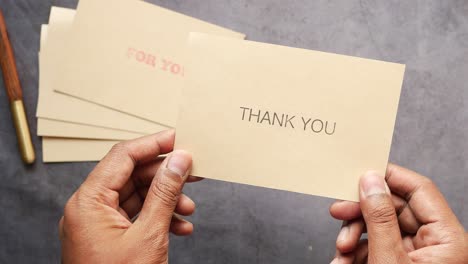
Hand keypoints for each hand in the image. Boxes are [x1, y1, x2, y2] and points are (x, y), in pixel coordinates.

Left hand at [59, 130, 201, 263]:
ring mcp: (98, 224)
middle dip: (166, 176)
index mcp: (88, 202)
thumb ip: (165, 193)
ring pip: (137, 197)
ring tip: (189, 207)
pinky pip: (136, 217)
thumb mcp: (149, 235)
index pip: (122, 156)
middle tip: (193, 172)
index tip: (179, 138)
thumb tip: (179, 161)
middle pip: (132, 175)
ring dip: (166, 200)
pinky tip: (181, 226)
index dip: (153, 143)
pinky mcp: (109, 237)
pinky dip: (159, 218)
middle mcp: (89, 208)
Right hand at [329, 163, 466, 263]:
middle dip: (360, 214)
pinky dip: (356, 251)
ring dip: (353, 235)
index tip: (362, 172)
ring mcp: (418, 256)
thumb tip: (371, 182)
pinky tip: (344, 260)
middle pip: (394, 208)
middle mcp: (436, 244)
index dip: (389, 176)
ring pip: (380, 227)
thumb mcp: (388, 259)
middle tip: (339, 211)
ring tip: (341, 251)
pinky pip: (376, 245)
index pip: (420, 189)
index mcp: (447, 239)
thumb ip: (379, 219)